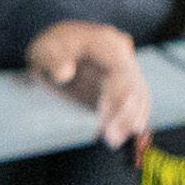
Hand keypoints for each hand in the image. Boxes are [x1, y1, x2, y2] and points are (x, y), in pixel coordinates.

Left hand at [25, 17, 153, 150]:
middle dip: (125, 114)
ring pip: (140, 96)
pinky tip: (124, 137)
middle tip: (111, 139)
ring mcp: (127, 70)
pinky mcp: (126, 86)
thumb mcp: (44, 50)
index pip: (121, 70)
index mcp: (106, 43)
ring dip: (131, 120)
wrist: (56, 49)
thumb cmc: (49, 49)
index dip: (117, 95)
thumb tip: (64, 74)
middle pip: (135, 85)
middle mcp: (123, 54)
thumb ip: (52, 60)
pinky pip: (137, 102)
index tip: (104, 116)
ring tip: (114, 142)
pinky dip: (133, 119)